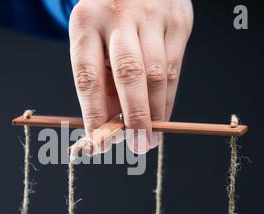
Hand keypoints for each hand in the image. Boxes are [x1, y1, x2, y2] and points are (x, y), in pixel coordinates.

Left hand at [69, 0, 192, 152]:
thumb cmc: (109, 20)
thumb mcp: (94, 40)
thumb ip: (100, 81)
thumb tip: (108, 127)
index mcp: (86, 22)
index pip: (88, 76)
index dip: (93, 114)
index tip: (99, 143)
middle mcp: (118, 16)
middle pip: (129, 74)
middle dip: (134, 117)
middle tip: (137, 146)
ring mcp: (152, 16)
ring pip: (157, 74)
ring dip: (155, 113)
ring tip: (151, 139)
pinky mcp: (178, 21)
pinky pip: (174, 68)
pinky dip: (167, 99)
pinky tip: (161, 116)